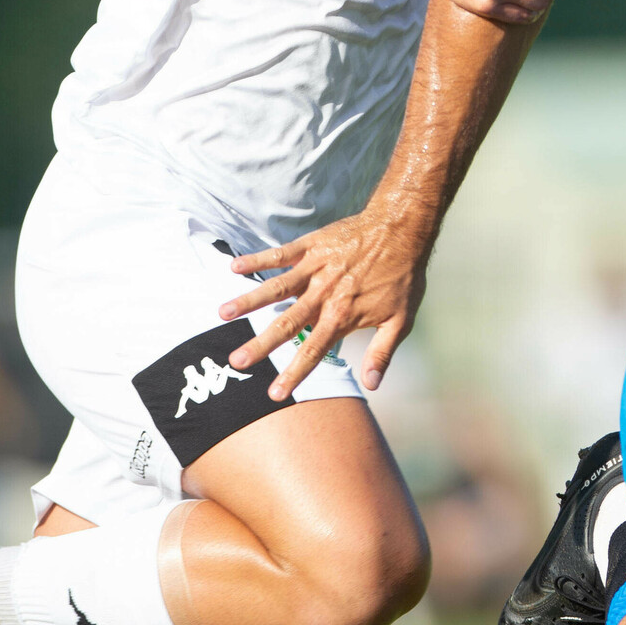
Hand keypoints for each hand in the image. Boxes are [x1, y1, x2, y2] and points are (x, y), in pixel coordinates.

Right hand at [216, 205, 430, 399]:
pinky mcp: (311, 246)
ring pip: (276, 288)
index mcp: (342, 316)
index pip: (313, 352)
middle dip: (260, 344)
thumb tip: (372, 385)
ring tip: (223, 313)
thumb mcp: (401, 320)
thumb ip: (382, 353)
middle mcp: (323, 294)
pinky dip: (257, 259)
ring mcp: (315, 269)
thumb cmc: (403, 277)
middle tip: (236, 362)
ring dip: (249, 301)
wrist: (402, 230)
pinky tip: (234, 267)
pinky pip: (280, 254)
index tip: (274, 394)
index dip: (293, 374)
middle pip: (286, 323)